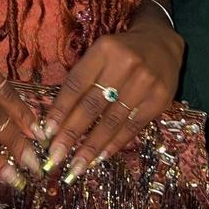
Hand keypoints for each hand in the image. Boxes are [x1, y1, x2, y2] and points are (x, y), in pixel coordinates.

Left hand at [40, 17, 185, 182]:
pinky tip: (100, 157)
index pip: (76, 84)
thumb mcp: (99, 54)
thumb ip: (81, 80)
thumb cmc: (120, 52)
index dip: (60, 110)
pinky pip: (132, 127)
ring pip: (112, 121)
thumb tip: (57, 120)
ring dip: (91, 147)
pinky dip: (114, 144)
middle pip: (92, 105)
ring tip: (76, 166)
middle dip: (71, 134)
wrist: (161, 43)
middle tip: (55, 157)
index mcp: (104, 50)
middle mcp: (125, 64)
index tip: (46, 132)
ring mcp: (145, 82)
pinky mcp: (160, 99)